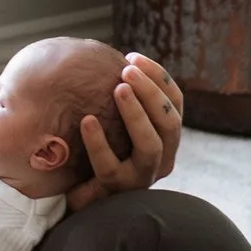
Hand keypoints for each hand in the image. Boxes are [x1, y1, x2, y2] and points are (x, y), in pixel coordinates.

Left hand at [66, 51, 183, 203]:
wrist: (75, 193)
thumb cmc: (95, 149)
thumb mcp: (114, 121)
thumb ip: (119, 96)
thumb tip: (107, 57)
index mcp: (165, 138)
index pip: (175, 103)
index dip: (159, 78)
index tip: (132, 58)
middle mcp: (162, 159)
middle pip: (170, 123)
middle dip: (152, 93)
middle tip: (127, 71)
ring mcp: (142, 178)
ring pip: (151, 146)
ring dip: (137, 114)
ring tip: (117, 89)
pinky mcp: (117, 193)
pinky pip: (110, 167)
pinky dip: (99, 143)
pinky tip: (87, 120)